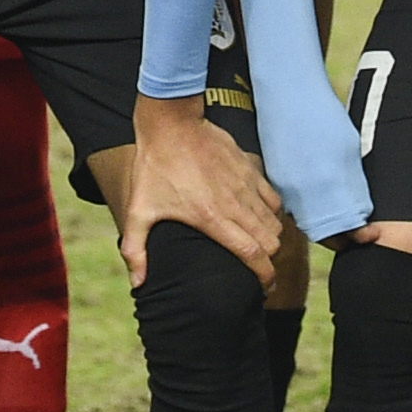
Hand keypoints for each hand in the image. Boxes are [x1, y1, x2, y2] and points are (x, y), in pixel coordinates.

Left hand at [114, 96, 281, 286]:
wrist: (171, 123)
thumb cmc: (154, 167)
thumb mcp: (139, 210)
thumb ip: (135, 249)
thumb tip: (137, 283)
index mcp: (212, 217)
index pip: (252, 253)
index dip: (264, 275)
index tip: (264, 287)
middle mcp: (235, 203)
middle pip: (271, 241)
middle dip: (269, 260)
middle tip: (259, 268)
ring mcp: (246, 184)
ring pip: (275, 222)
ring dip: (271, 238)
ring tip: (258, 246)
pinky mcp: (250, 168)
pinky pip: (274, 198)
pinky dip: (272, 213)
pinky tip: (258, 217)